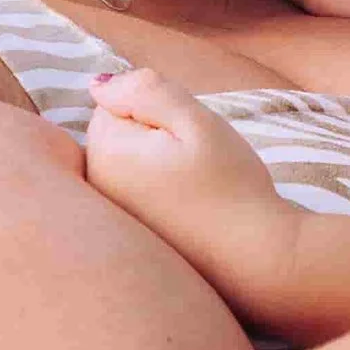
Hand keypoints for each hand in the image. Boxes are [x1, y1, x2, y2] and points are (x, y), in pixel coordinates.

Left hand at [85, 68, 299, 308]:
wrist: (255, 263)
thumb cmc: (231, 188)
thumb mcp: (196, 122)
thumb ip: (146, 91)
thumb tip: (99, 85)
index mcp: (105, 152)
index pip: (115, 103)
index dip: (158, 112)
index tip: (187, 139)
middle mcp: (94, 186)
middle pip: (117, 135)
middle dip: (151, 138)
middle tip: (193, 164)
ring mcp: (107, 216)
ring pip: (126, 164)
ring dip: (154, 166)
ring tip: (192, 190)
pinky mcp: (126, 236)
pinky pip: (133, 195)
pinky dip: (156, 195)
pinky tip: (185, 214)